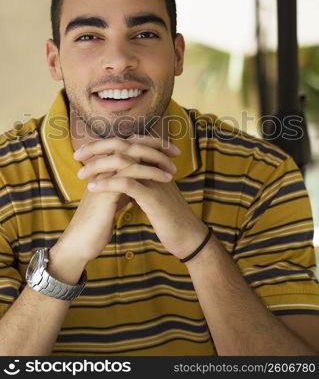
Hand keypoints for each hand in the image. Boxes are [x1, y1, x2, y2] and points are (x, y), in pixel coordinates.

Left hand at [77, 135, 207, 259]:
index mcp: (154, 165)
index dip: (104, 145)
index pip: (127, 145)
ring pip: (123, 162)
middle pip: (123, 147)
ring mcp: (155, 180)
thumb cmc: (170, 218)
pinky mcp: (154, 197)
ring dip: (98, 165)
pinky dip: (107, 184)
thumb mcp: (154, 195)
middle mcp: (155, 167)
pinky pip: (127, 184)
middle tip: (78, 155)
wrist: (189, 237)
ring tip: (81, 173)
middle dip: (98, 148)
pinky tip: (92, 187)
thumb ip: (142, 183)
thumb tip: (126, 178)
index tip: (85, 151)